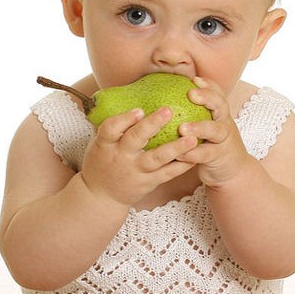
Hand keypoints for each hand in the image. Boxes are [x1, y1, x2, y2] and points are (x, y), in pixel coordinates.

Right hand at [80, 107, 197, 206]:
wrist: (101, 197)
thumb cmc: (102, 163)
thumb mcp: (99, 144)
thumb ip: (114, 126)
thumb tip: (132, 96)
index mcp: (105, 145)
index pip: (110, 129)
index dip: (124, 119)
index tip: (139, 110)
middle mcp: (120, 157)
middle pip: (135, 139)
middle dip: (152, 125)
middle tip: (168, 111)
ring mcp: (135, 171)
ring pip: (157, 158)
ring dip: (176, 147)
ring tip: (193, 137)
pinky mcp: (148, 183)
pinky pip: (167, 174)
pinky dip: (181, 165)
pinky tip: (195, 154)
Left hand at [176, 77, 256, 186]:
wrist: (233, 171)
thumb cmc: (211, 145)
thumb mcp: (207, 128)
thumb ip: (192, 115)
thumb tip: (163, 102)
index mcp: (220, 114)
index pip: (217, 94)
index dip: (208, 85)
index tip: (193, 79)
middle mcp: (225, 123)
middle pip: (221, 106)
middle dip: (207, 97)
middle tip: (190, 93)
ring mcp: (225, 140)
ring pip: (215, 130)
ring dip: (199, 127)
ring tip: (182, 128)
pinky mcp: (221, 157)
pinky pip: (206, 154)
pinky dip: (193, 153)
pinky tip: (178, 154)